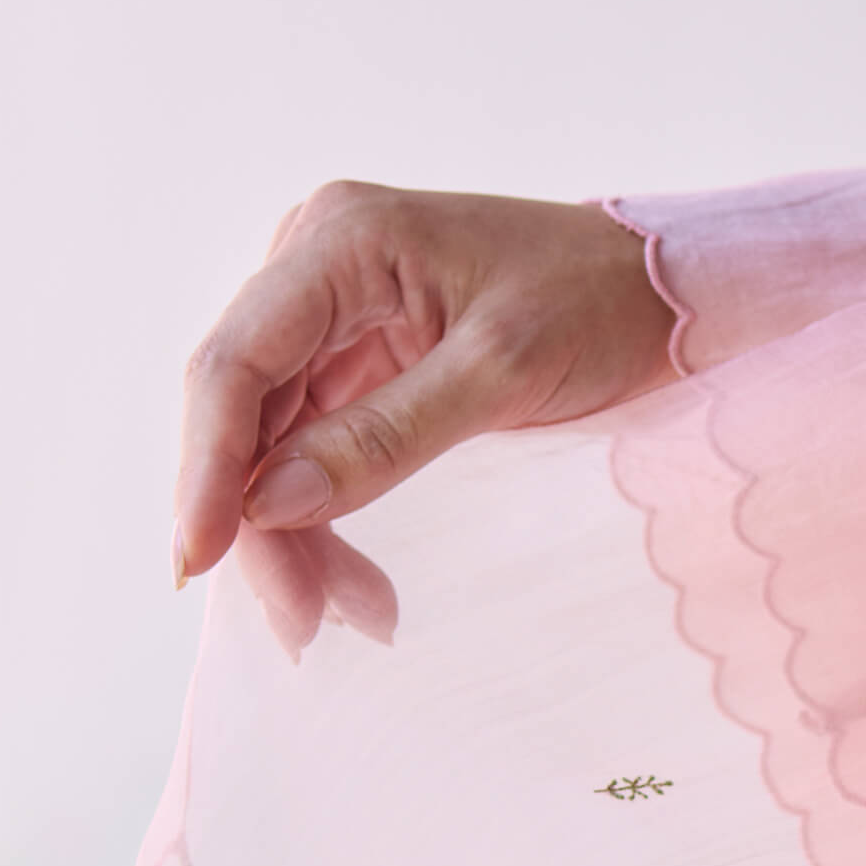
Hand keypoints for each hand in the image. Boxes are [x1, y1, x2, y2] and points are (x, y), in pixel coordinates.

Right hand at [174, 183, 677, 584]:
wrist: (667, 291)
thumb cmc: (601, 305)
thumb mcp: (501, 373)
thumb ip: (384, 436)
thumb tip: (269, 503)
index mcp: (340, 239)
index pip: (236, 360)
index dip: (206, 467)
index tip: (197, 560)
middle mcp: (316, 264)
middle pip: (245, 410)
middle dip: (260, 523)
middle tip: (299, 625)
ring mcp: (334, 313)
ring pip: (275, 442)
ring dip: (297, 536)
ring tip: (345, 618)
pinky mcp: (361, 359)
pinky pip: (316, 447)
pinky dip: (330, 518)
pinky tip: (356, 587)